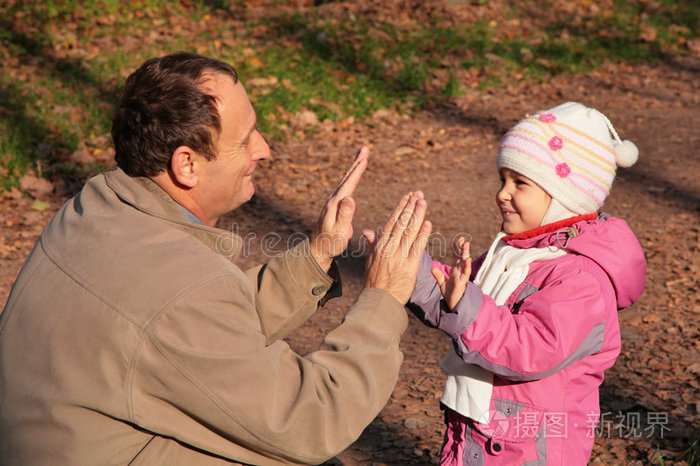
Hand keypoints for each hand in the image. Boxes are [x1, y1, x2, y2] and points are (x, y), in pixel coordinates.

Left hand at [309, 147, 368, 270]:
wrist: (318, 247)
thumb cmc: (330, 242)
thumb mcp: (338, 231)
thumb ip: (344, 215)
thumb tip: (350, 198)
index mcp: (335, 205)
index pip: (348, 185)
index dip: (356, 171)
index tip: (364, 159)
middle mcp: (334, 199)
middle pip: (347, 177)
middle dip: (356, 163)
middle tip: (365, 148)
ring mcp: (335, 200)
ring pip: (347, 180)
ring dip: (355, 166)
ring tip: (363, 155)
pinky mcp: (337, 203)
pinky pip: (347, 185)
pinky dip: (353, 176)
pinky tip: (355, 172)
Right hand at [363, 191, 431, 303]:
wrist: (379, 301)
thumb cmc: (374, 282)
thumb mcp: (370, 261)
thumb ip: (373, 245)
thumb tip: (368, 232)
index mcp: (380, 246)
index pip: (391, 223)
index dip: (400, 208)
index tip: (407, 197)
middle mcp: (389, 249)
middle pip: (402, 224)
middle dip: (410, 207)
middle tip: (418, 195)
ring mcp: (399, 257)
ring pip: (410, 232)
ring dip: (417, 216)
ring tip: (423, 202)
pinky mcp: (409, 267)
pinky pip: (417, 248)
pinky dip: (423, 235)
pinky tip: (428, 223)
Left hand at [431, 237, 471, 309]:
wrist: (454, 305)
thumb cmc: (450, 295)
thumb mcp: (442, 283)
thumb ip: (438, 275)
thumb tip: (432, 267)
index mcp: (454, 271)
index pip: (455, 257)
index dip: (455, 249)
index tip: (455, 240)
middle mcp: (459, 272)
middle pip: (460, 257)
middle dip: (461, 248)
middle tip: (462, 238)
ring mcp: (461, 276)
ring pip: (464, 262)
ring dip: (465, 253)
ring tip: (466, 244)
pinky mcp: (462, 282)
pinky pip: (465, 273)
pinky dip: (467, 266)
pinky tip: (467, 259)